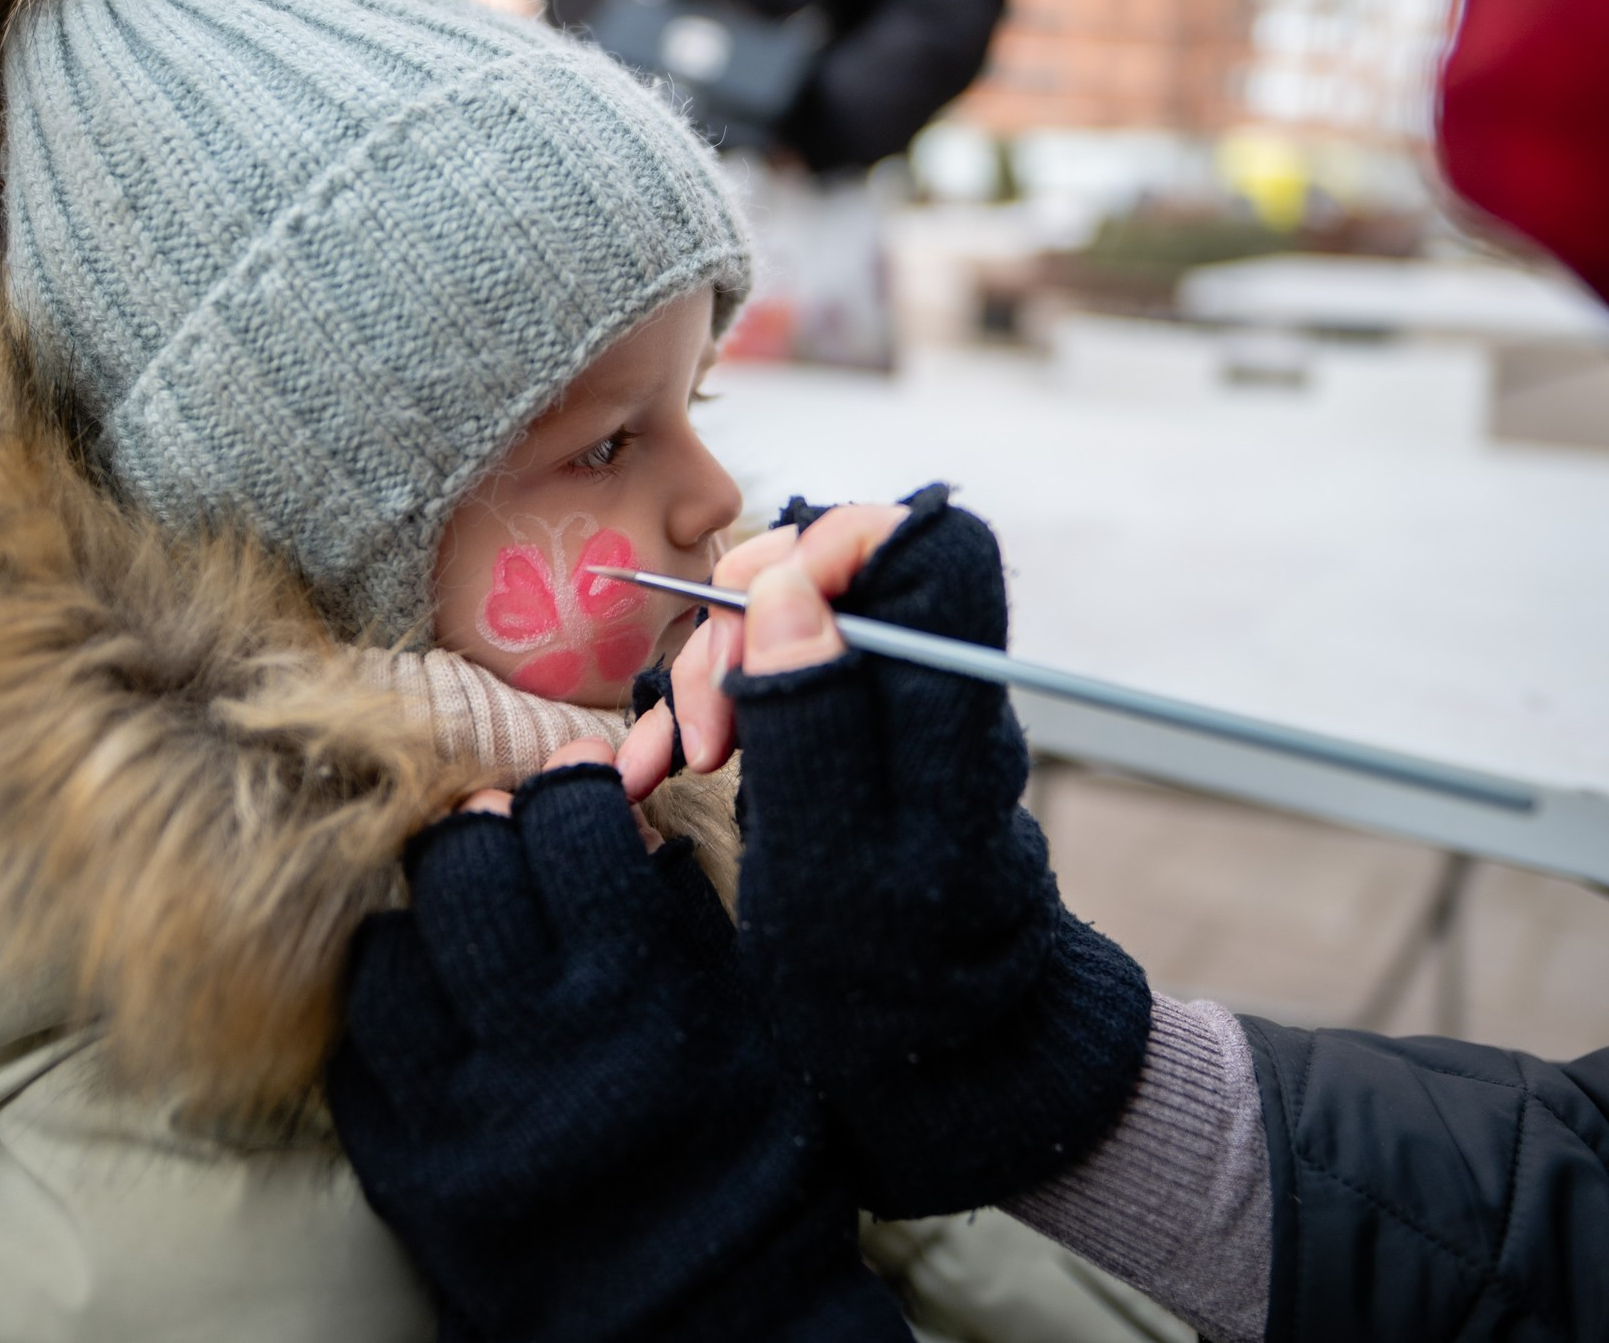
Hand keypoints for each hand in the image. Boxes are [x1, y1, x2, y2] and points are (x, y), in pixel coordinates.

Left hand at [328, 765, 907, 1342]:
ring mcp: (462, 1110)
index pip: (568, 828)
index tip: (574, 797)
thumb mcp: (752, 1018)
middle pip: (464, 871)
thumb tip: (618, 800)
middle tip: (501, 843)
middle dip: (483, 836)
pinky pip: (359, 1050)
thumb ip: (684, 907)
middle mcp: (543, 1043)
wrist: (697, 1321)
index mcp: (643, 991)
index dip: (568, 794)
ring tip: (461, 926)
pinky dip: (389, 1010)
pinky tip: (430, 1006)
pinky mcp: (408, 1169)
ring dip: (425, 919)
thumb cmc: (743, 1150)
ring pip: (391, 951)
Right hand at [708, 485, 1152, 1217]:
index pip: (929, 546)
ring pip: (784, 623)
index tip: (751, 615)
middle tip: (703, 731)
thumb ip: (817, 718)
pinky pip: (767, 682)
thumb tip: (794, 588)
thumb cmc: (888, 986)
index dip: (833, 544)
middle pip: (832, 574)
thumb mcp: (834, 867)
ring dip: (705, 676)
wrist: (936, 1063)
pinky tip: (657, 772)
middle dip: (738, 624)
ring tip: (671, 764)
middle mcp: (928, 690)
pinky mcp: (842, 742)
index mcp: (951, 707)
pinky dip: (703, 713)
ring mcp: (884, 713)